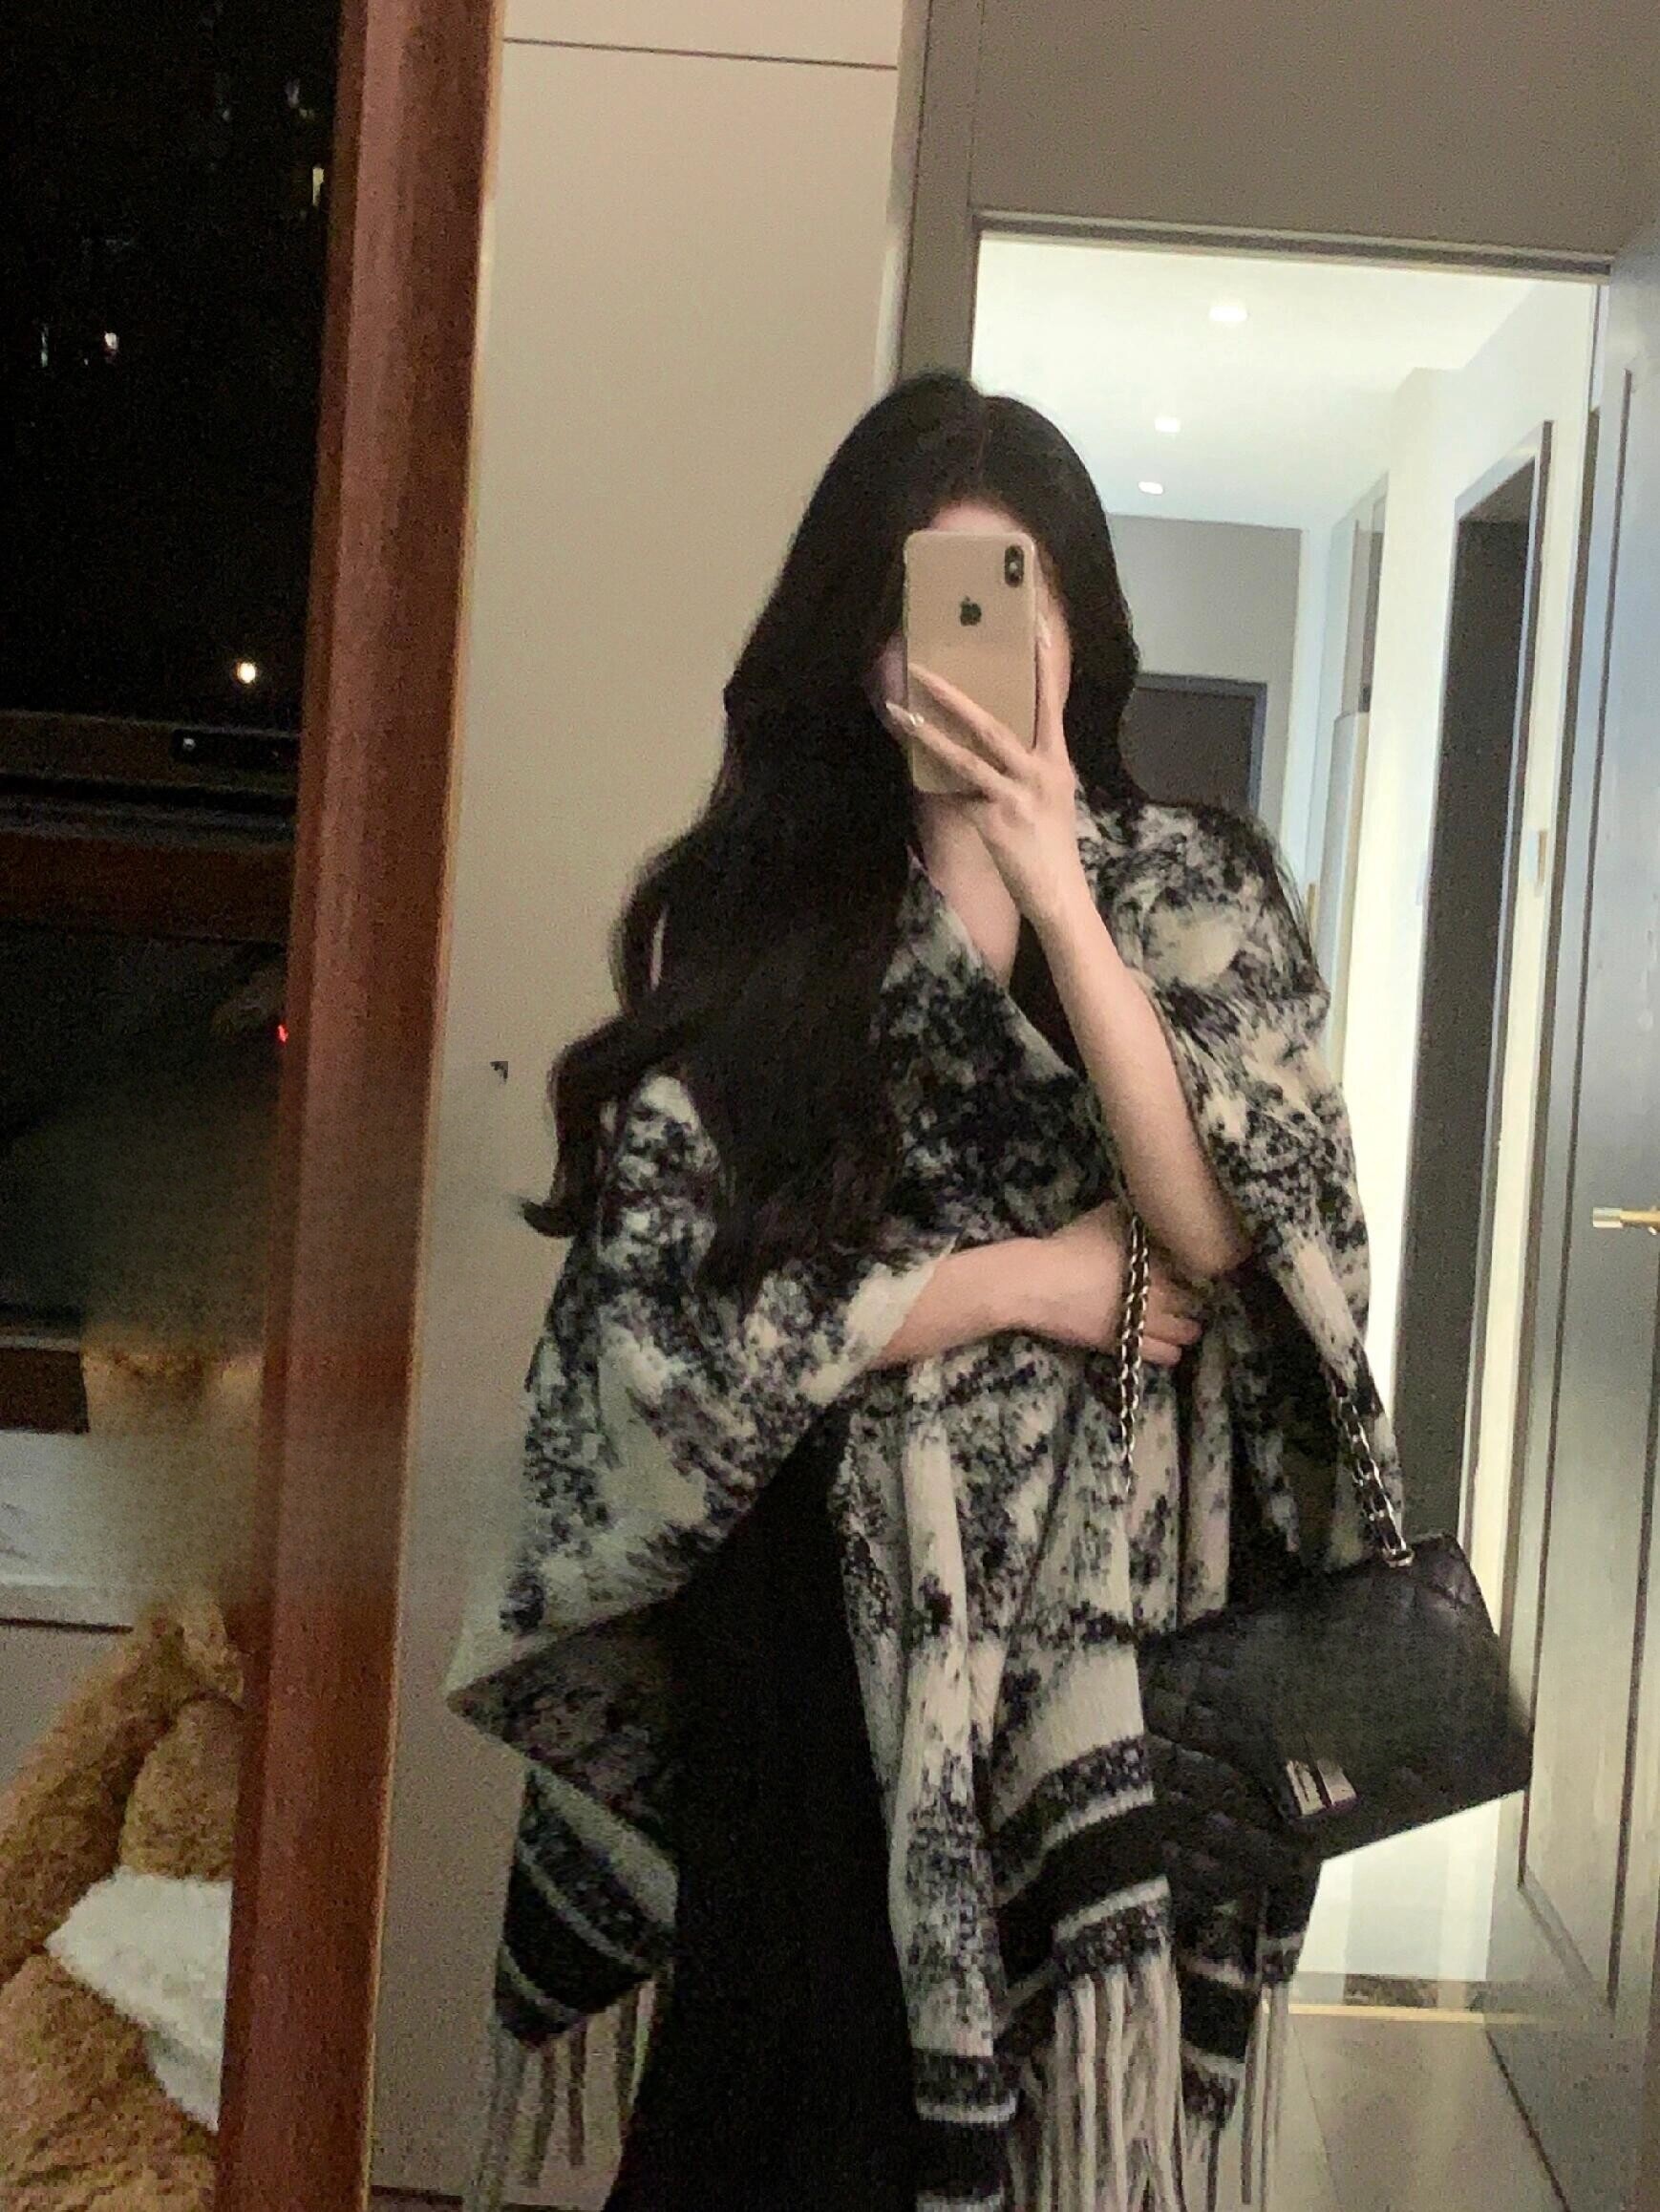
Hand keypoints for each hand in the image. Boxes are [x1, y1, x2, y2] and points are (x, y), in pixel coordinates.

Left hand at [882, 613, 1091, 932]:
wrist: (1059, 893)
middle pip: (993, 724)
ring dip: (928, 734)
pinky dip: (937, 787)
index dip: (1044, 664)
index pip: (1050, 703)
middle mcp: (1038, 773)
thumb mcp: (1052, 795)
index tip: (1036, 625)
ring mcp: (1014, 798)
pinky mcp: (992, 822)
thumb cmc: (1052, 843)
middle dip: (954, 696)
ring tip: (900, 712)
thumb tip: (997, 741)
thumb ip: (1029, 765)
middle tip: (924, 670)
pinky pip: (957, 797)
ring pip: (965, 758)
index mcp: (1057, 761)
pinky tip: (915, 770)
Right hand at [1019, 1204, 1203, 1366]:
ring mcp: (1147, 1323)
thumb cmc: (1072, 1246)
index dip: (1194, 1267)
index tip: (1188, 1265)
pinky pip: (1165, 1355)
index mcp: (1159, 1260)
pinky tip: (1165, 1342)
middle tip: (1186, 1294)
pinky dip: (1170, 1349)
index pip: (1194, 1267)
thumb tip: (1146, 1211)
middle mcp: (1161, 1293)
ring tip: (1180, 1321)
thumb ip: (1132, 1216)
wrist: (1041, 1284)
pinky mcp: (1129, 1345)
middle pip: (1195, 1301)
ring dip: (1187, 1327)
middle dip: (1194, 1297)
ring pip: (1187, 1333)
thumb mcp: (1105, 1215)